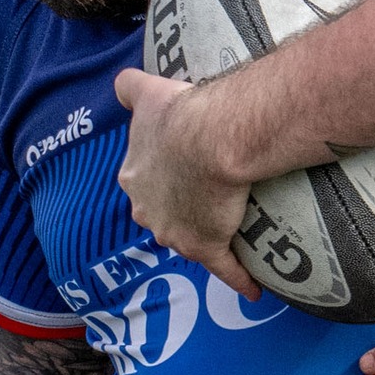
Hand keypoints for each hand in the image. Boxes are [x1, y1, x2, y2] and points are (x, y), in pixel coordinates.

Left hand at [113, 69, 260, 298]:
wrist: (214, 136)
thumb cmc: (181, 113)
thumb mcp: (147, 92)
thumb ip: (128, 86)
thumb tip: (121, 83)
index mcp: (134, 178)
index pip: (144, 183)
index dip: (162, 176)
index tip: (182, 167)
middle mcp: (147, 212)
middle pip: (162, 215)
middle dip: (178, 210)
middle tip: (205, 197)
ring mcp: (176, 234)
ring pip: (189, 240)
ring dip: (206, 237)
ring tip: (228, 230)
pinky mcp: (207, 248)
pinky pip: (225, 270)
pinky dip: (240, 279)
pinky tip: (253, 291)